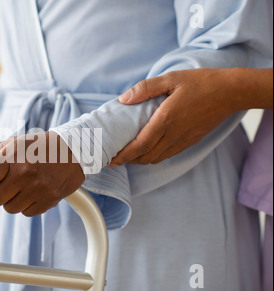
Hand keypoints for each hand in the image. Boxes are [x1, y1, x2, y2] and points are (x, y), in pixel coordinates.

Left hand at [0, 131, 84, 216]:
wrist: (75, 150)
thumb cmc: (43, 145)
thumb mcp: (18, 141)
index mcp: (13, 156)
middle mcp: (24, 173)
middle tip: (1, 187)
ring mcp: (38, 188)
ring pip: (10, 208)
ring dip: (11, 201)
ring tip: (20, 188)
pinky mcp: (49, 199)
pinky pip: (27, 212)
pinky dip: (26, 206)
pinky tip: (32, 193)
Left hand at [110, 69, 241, 165]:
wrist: (232, 92)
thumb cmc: (201, 82)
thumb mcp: (171, 78)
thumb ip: (145, 88)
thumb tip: (123, 99)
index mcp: (166, 120)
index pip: (140, 145)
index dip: (124, 155)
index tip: (110, 159)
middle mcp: (174, 134)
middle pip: (145, 156)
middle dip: (127, 160)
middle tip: (113, 159)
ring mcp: (183, 140)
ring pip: (156, 158)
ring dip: (139, 160)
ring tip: (127, 156)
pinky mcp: (190, 141)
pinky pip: (168, 155)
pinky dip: (153, 157)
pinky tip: (147, 151)